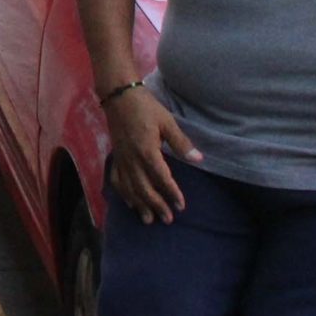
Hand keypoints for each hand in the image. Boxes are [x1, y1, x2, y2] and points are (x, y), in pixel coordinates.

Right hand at [103, 88, 200, 223]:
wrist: (119, 95)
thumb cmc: (146, 107)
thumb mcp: (167, 122)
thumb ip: (181, 143)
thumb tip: (199, 160)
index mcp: (147, 150)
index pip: (161, 178)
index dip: (172, 193)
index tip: (181, 206)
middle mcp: (132, 159)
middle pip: (144, 188)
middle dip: (156, 205)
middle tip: (168, 219)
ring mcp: (121, 159)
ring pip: (129, 188)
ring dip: (139, 205)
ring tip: (148, 219)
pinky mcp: (115, 156)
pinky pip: (116, 179)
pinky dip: (122, 193)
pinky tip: (129, 203)